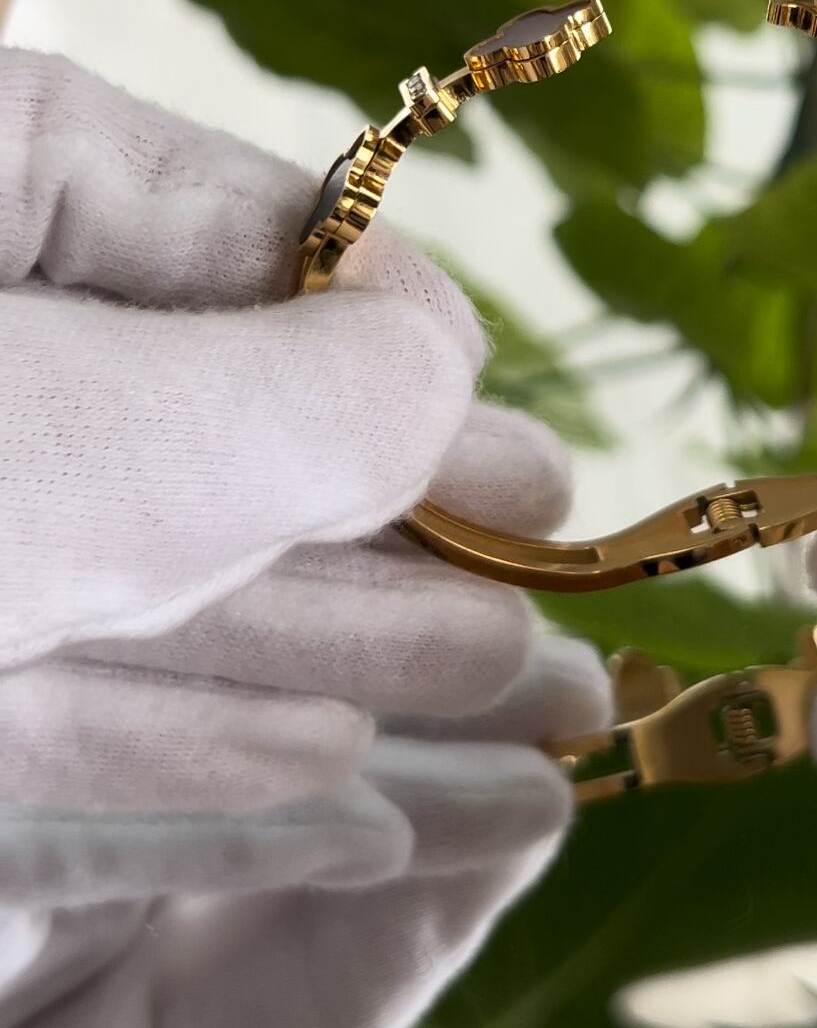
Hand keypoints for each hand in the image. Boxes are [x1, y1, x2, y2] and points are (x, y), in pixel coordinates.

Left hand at [0, 48, 610, 1027]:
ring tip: (522, 694)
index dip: (388, 325)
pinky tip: (371, 797)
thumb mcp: (35, 444)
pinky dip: (239, 776)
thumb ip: (278, 395)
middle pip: (229, 441)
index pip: (226, 231)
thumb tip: (440, 359)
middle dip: (408, 526)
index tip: (497, 410)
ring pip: (181, 609)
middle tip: (553, 560)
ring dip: (365, 667)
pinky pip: (108, 740)